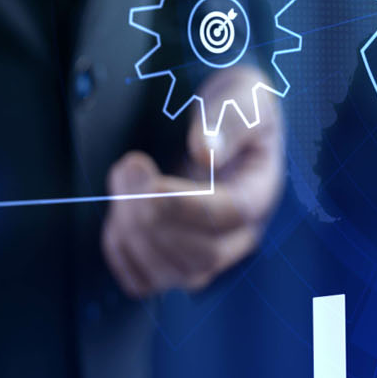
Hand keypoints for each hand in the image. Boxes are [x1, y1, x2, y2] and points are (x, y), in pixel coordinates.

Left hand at [100, 74, 282, 297]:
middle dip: (153, 219)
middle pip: (203, 256)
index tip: (144, 171)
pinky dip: (122, 255)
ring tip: (120, 180)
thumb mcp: (242, 95)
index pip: (230, 216)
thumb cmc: (234, 106)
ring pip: (174, 275)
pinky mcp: (174, 260)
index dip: (183, 203)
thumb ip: (228, 121)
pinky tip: (117, 214)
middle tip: (126, 167)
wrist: (219, 122)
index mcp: (259, 191)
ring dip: (134, 234)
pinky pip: (146, 281)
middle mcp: (239, 233)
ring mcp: (207, 252)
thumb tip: (204, 153)